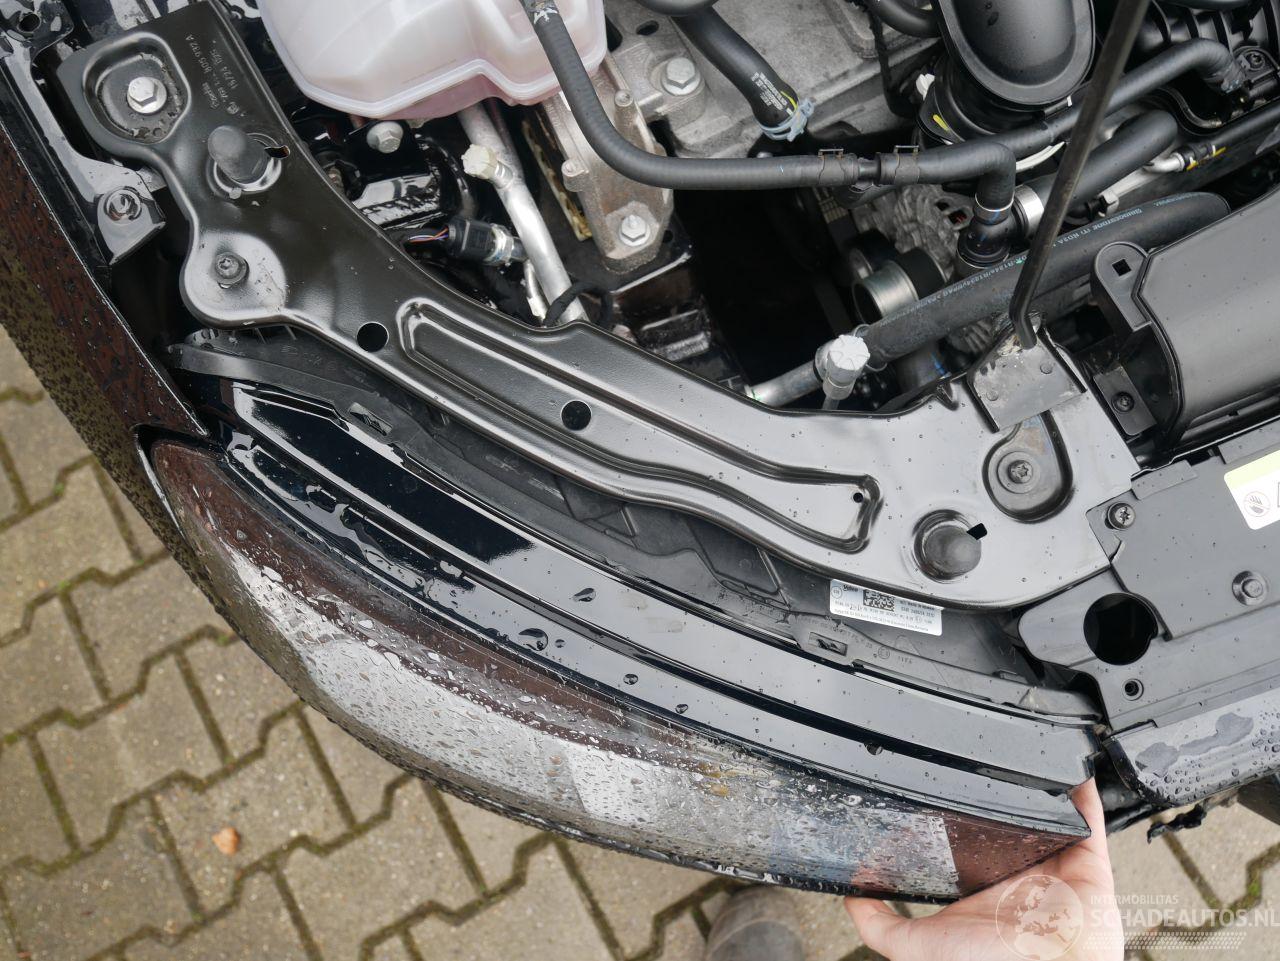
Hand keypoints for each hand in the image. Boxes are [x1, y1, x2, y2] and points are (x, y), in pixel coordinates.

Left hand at [846, 779, 1121, 960]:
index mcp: (982, 887)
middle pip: (1009, 822)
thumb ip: (881, 923)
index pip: (969, 843)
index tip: (939, 786)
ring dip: (1038, 785)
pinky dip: (1082, 792)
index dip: (957, 817)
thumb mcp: (918, 945)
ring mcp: (1054, 863)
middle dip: (999, 792)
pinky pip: (1087, 818)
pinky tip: (1070, 768)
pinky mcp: (1086, 860)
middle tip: (981, 758)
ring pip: (1047, 813)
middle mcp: (1018, 872)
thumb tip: (850, 896)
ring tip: (1022, 751)